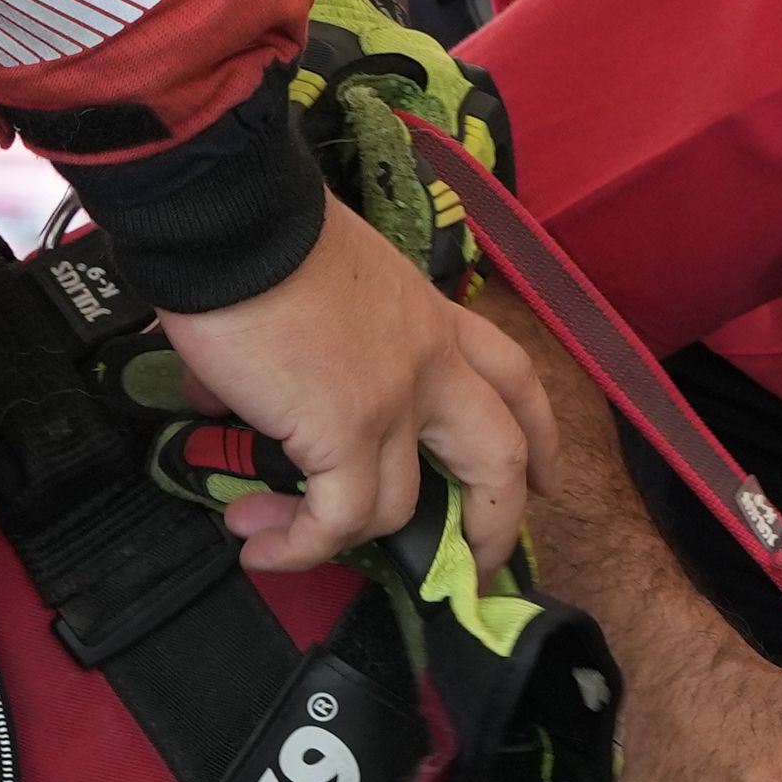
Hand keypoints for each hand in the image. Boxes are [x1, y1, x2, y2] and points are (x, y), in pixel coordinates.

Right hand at [158, 191, 558, 574]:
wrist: (234, 216)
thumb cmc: (262, 228)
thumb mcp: (329, 275)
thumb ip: (320, 336)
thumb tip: (251, 386)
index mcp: (431, 317)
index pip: (511, 376)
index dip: (538, 433)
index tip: (547, 478)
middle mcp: (429, 363)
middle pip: (496, 456)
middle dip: (497, 520)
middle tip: (479, 565)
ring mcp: (392, 403)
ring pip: (403, 507)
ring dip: (347, 541)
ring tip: (286, 545)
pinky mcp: (341, 435)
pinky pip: (336, 519)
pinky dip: (300, 546)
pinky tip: (262, 549)